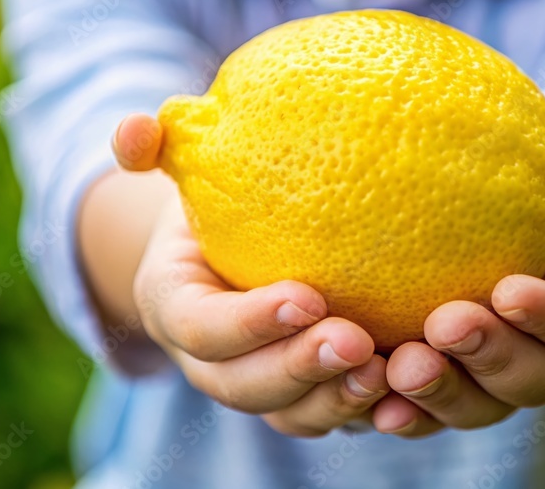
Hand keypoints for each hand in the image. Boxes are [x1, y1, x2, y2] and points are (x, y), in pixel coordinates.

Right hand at [115, 114, 389, 436]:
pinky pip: (331, 415)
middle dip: (297, 369)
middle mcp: (211, 360)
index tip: (307, 296)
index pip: (200, 327)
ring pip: (290, 414)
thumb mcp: (180, 168)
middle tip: (354, 341)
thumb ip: (150, 146)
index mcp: (175, 306)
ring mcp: (259, 383)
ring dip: (336, 400)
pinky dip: (368, 410)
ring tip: (387, 370)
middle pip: (243, 385)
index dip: (247, 323)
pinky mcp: (305, 394)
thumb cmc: (214, 200)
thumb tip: (133, 128)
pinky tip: (411, 387)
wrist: (231, 248)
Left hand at [371, 93, 544, 435]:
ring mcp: (494, 373)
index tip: (507, 288)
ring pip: (477, 405)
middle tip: (442, 327)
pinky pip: (424, 410)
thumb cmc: (538, 156)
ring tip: (396, 366)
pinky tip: (358, 392)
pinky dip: (397, 409)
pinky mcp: (446, 379)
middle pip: (532, 377)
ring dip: (439, 396)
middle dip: (489, 360)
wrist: (505, 202)